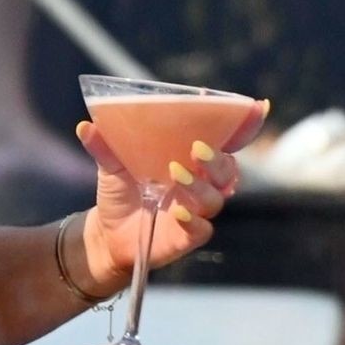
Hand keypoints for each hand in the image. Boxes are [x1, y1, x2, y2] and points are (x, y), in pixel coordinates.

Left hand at [75, 100, 268, 295]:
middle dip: (217, 158)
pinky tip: (177, 211)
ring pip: (215, 197)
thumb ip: (105, 146)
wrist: (107, 231)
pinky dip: (192, 219)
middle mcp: (201, 184)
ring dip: (199, 185)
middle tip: (197, 148)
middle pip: (227, 170)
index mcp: (192, 160)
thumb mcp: (110, 165)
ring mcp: (197, 211)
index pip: (225, 142)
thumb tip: (86, 126)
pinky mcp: (189, 236)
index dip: (244, 126)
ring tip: (176, 173)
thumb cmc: (120, 191)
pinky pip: (201, 228)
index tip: (257, 107)